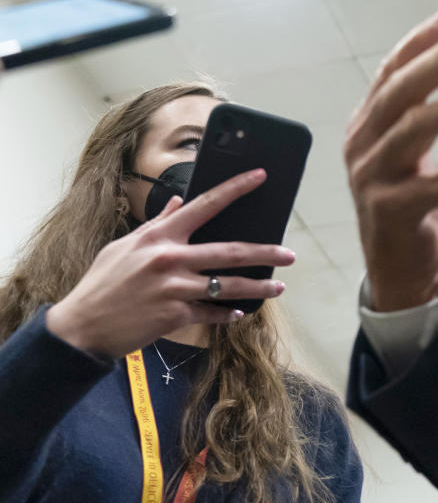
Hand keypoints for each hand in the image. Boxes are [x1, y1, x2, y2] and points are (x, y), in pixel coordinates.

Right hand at [44, 169, 292, 358]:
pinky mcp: (175, 315)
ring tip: (278, 287)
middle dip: (266, 252)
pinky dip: (228, 314)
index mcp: (160, 237)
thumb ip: (157, 224)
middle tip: (290, 254)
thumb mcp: (124, 246)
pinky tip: (239, 313)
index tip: (260, 176)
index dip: (236, 188)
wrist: (82, 326)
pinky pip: (212, 312)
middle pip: (231, 251)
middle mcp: (170, 259)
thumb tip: (179, 202)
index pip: (205, 204)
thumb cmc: (102, 283)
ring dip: (258, 287)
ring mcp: (174, 288)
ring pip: (229, 285)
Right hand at [345, 8, 437, 311]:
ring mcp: (372, 178)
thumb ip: (414, 107)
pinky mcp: (393, 210)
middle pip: (402, 91)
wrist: (391, 265)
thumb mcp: (402, 149)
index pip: (389, 74)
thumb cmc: (405, 198)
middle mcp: (362, 146)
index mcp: (364, 126)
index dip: (417, 43)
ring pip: (418, 128)